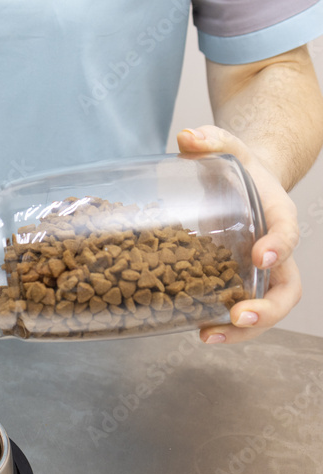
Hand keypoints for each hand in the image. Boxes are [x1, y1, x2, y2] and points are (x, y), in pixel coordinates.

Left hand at [176, 125, 300, 342]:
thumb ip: (210, 140)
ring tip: (209, 337)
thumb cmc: (238, 166)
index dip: (279, 246)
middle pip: (286, 289)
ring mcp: (259, 274)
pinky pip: (238, 310)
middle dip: (267, 309)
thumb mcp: (227, 147)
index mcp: (278, 215)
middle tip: (239, 317)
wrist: (243, 181)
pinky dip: (222, 326)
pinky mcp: (237, 284)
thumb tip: (186, 137)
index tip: (261, 257)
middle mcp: (275, 250)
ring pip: (265, 309)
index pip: (287, 232)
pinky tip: (196, 330)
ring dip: (242, 332)